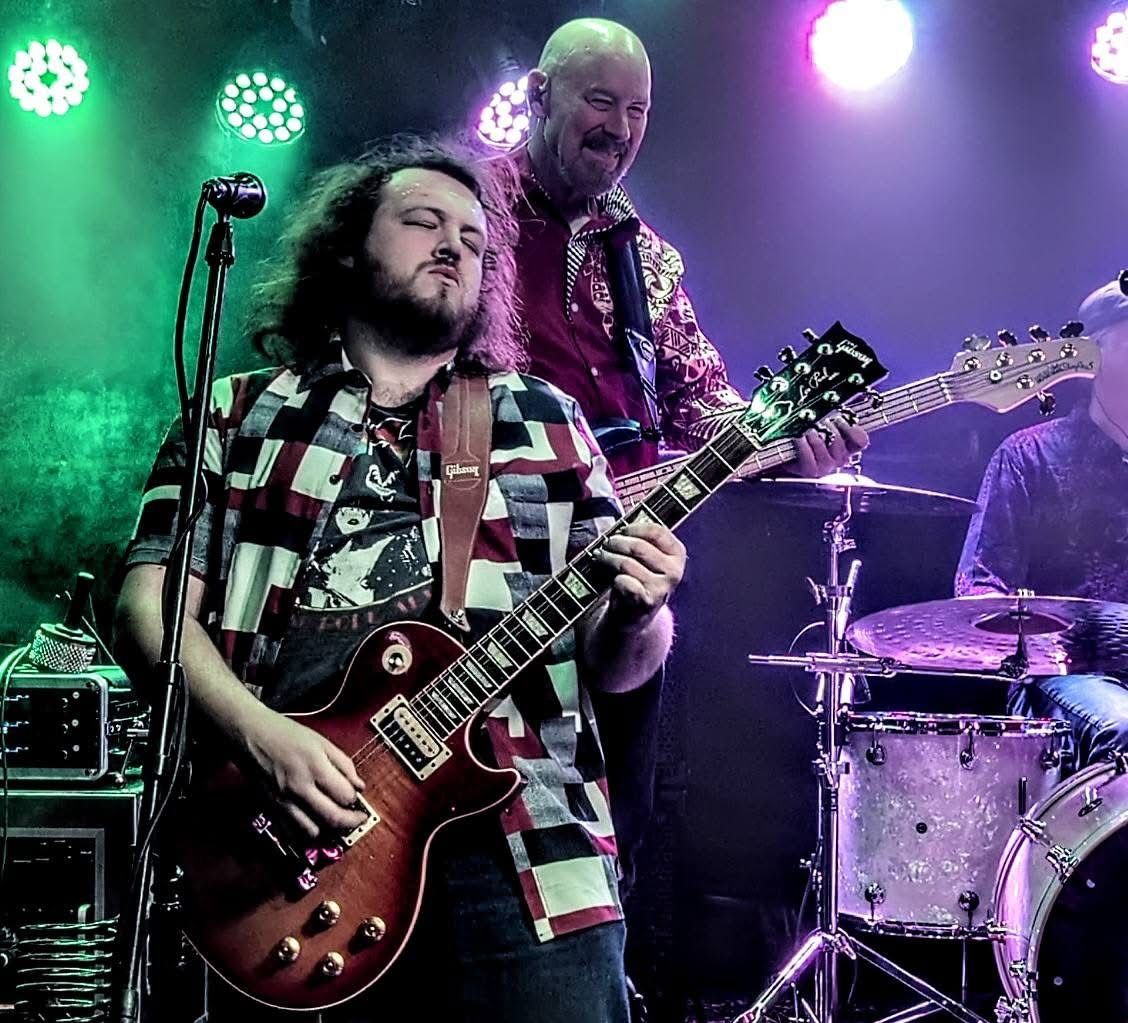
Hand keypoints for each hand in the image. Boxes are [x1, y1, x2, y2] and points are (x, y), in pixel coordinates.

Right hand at [235, 704, 366, 838]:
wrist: (252, 735)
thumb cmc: (286, 734)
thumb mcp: (322, 742)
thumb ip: (344, 764)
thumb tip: (359, 786)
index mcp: (315, 767)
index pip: (345, 795)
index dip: (356, 798)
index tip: (358, 797)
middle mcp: (300, 787)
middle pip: (332, 818)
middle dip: (351, 822)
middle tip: (358, 819)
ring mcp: (284, 801)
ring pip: (312, 831)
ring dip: (327, 830)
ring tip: (334, 820)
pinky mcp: (271, 808)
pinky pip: (291, 832)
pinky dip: (305, 832)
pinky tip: (313, 823)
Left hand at [595, 522, 685, 625]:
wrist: (637, 615)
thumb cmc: (640, 579)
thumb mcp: (649, 558)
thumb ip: (642, 539)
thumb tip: (621, 522)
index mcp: (677, 555)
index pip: (656, 531)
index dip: (634, 528)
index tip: (622, 531)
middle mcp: (673, 571)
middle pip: (638, 546)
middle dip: (615, 542)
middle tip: (606, 544)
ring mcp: (661, 587)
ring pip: (626, 562)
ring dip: (607, 558)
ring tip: (601, 557)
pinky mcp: (646, 601)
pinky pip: (622, 580)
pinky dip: (612, 578)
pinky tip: (609, 578)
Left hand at [790, 416, 867, 477]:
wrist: (790, 452)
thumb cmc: (809, 434)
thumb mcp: (825, 422)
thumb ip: (834, 414)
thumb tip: (834, 400)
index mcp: (849, 447)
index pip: (860, 440)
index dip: (851, 428)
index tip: (839, 417)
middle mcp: (840, 459)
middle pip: (838, 440)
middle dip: (826, 426)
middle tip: (819, 419)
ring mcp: (826, 466)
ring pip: (822, 445)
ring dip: (813, 433)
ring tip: (807, 428)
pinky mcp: (811, 471)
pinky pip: (808, 455)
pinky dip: (802, 444)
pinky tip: (798, 437)